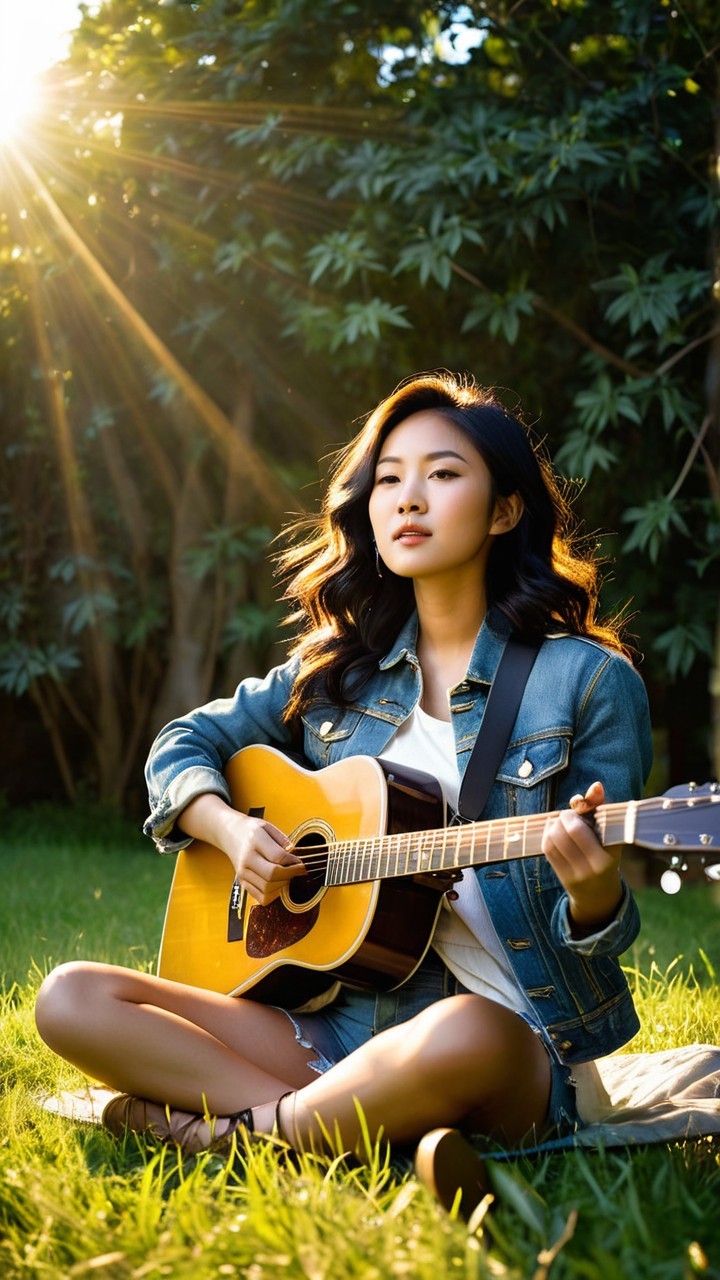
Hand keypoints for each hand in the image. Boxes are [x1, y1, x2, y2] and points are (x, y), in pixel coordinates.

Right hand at [221, 808, 306, 905]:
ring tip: (288, 877)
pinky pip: (261, 897)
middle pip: (272, 875)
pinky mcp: (242, 883)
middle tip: (298, 871)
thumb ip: (283, 840)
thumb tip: (295, 857)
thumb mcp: (268, 827)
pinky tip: (278, 885)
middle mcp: (246, 858)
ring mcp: (243, 873)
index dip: (294, 863)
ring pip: (267, 889)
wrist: (230, 834)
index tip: (302, 864)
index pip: (278, 857)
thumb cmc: (252, 831)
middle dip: (290, 875)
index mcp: (255, 840)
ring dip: (283, 886)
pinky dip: (274, 895)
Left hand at [541, 781, 622, 935]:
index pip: (583, 827)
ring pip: (554, 839)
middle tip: (570, 814)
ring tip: (562, 823)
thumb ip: (600, 808)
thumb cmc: (606, 854)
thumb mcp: (609, 834)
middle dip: (565, 816)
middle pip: (567, 831)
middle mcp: (594, 868)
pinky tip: (555, 832)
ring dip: (555, 824)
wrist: (600, 894)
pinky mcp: (563, 877)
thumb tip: (596, 785)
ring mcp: (577, 875)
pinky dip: (548, 835)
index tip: (580, 804)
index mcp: (609, 856)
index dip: (579, 809)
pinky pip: (548, 849)